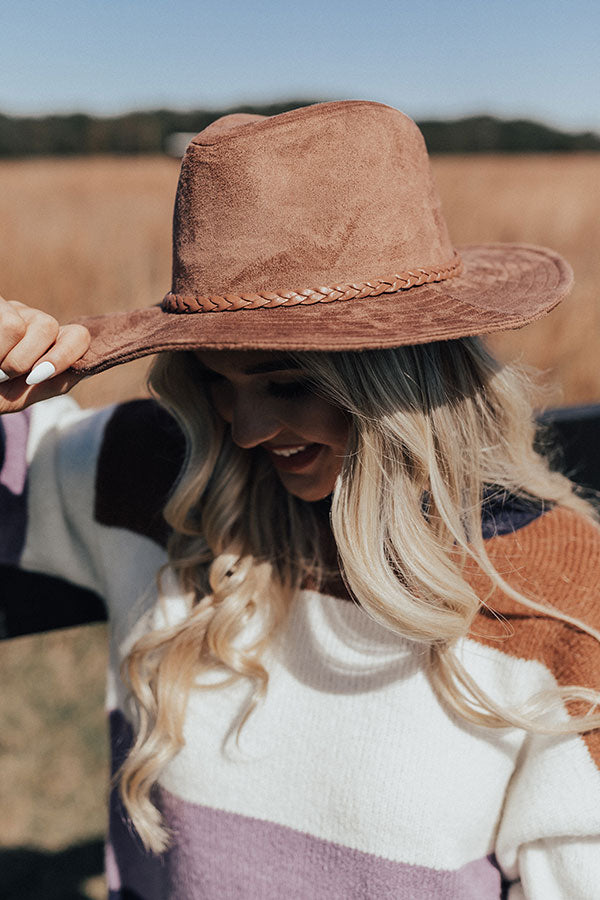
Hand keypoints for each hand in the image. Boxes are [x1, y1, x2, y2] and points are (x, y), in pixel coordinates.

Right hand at [0, 295, 90, 413]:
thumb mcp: (24, 394)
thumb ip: (57, 382)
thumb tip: (83, 367)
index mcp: (50, 344)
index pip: (77, 336)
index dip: (63, 355)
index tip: (36, 377)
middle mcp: (33, 321)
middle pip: (48, 327)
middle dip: (23, 361)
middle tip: (2, 373)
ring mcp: (10, 309)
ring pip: (17, 326)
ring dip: (0, 356)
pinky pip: (2, 321)